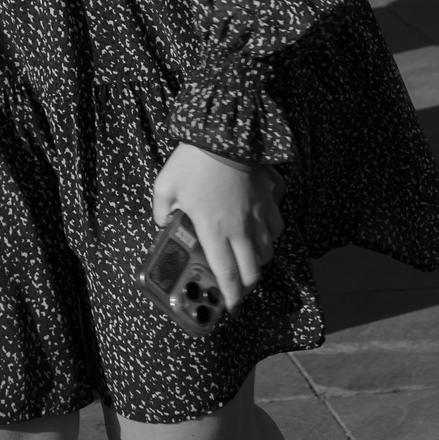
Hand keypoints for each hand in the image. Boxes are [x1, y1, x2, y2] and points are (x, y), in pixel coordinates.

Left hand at [153, 143, 282, 309]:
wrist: (226, 131)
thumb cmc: (193, 162)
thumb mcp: (165, 186)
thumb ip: (161, 211)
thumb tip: (163, 223)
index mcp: (213, 231)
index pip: (226, 275)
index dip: (231, 297)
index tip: (231, 308)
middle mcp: (240, 230)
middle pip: (252, 271)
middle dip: (247, 286)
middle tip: (238, 287)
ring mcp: (259, 214)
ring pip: (268, 251)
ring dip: (259, 260)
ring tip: (248, 258)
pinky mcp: (271, 198)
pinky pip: (277, 225)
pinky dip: (270, 233)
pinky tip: (261, 228)